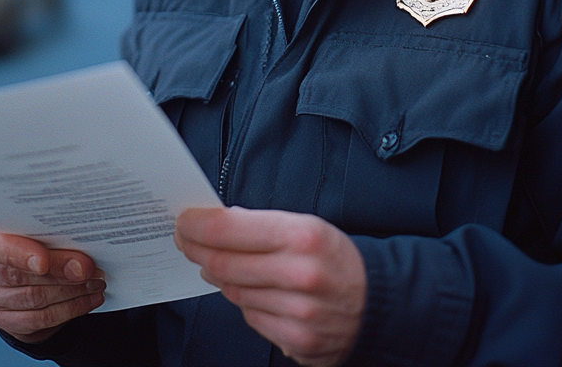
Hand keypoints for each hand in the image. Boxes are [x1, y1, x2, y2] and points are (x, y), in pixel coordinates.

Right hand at [0, 217, 105, 343]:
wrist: (18, 256)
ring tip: (96, 281)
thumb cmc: (27, 230)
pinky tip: (89, 297)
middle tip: (90, 268)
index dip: (17, 254)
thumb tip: (80, 263)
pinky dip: (70, 308)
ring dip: (71, 291)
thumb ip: (51, 236)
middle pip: (18, 276)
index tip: (43, 261)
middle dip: (59, 272)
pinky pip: (40, 319)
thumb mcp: (34, 224)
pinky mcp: (3, 318)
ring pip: (33, 299)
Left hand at [175, 206, 364, 366]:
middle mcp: (299, 276)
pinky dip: (244, 301)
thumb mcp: (305, 225)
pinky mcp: (297, 341)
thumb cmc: (334, 256)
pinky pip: (251, 317)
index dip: (197, 225)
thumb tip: (215, 222)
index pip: (229, 229)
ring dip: (218, 275)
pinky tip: (249, 289)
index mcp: (301, 236)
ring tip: (215, 262)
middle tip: (185, 240)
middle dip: (195, 249)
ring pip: (234, 292)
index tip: (183, 220)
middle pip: (223, 264)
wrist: (377, 301)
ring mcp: (298, 314)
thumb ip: (261, 224)